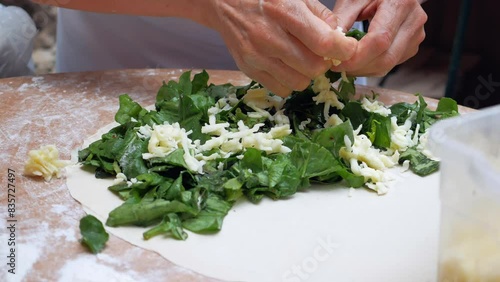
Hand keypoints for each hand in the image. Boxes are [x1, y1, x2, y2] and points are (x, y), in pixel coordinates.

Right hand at [206, 0, 357, 96]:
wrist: (225, 3)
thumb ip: (321, 16)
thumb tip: (340, 39)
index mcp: (285, 11)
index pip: (325, 43)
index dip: (343, 50)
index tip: (347, 48)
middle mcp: (269, 36)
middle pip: (314, 68)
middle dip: (324, 63)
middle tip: (321, 53)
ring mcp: (257, 56)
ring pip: (299, 83)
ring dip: (307, 74)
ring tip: (302, 59)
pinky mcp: (249, 69)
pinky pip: (280, 89)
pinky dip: (289, 81)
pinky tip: (286, 66)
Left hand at [329, 0, 426, 76]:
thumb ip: (341, 20)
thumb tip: (330, 46)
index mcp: (400, 3)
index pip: (380, 40)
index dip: (357, 56)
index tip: (337, 62)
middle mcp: (414, 20)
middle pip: (386, 58)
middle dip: (359, 67)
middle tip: (337, 67)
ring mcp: (416, 35)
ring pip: (388, 65)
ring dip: (364, 70)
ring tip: (345, 64)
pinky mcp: (412, 46)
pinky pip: (391, 65)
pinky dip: (371, 67)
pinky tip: (358, 61)